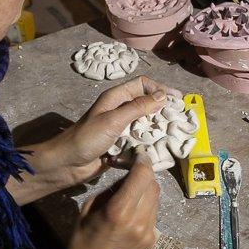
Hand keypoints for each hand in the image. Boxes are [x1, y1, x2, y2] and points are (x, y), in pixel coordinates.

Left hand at [28, 76, 181, 189]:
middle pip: (146, 103)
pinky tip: (161, 148)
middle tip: (181, 118)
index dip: (160, 89)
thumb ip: (138, 107)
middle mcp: (119, 110)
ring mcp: (120, 128)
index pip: (142, 85)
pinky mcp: (120, 144)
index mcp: (116, 98)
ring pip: (145, 123)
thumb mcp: (113, 120)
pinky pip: (139, 141)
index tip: (178, 99)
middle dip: (163, 109)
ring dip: (158, 128)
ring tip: (175, 134)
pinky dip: (149, 143)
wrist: (66, 164)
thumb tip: (162, 96)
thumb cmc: (86, 138)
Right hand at [64, 155, 159, 248]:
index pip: (142, 176)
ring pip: (155, 199)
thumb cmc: (82, 242)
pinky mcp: (152, 241)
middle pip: (153, 185)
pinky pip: (153, 215)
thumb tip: (125, 178)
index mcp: (118, 211)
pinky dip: (145, 207)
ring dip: (146, 191)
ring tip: (131, 194)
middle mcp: (138, 220)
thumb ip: (110, 191)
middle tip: (134, 172)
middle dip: (145, 175)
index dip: (142, 161)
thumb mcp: (88, 210)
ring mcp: (148, 232)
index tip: (139, 156)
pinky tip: (132, 213)